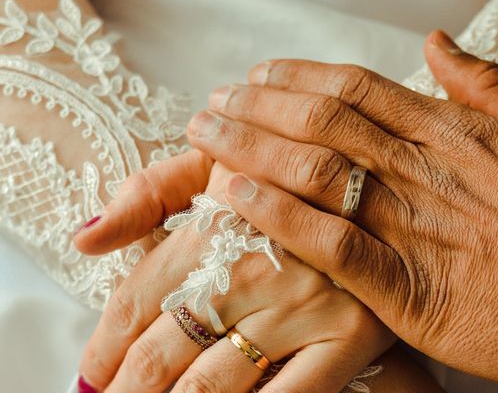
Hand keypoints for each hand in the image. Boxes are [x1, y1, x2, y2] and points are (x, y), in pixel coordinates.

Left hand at [76, 161, 396, 392]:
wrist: (375, 175)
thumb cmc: (282, 170)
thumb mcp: (215, 163)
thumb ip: (148, 194)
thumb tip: (85, 240)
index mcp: (215, 222)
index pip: (136, 302)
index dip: (103, 346)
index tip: (92, 372)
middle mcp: (254, 267)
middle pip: (163, 352)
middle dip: (126, 391)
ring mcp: (305, 305)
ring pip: (213, 383)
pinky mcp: (351, 333)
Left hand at [188, 31, 497, 391]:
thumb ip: (487, 84)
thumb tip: (438, 43)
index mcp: (447, 130)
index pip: (352, 88)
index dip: (296, 78)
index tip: (258, 76)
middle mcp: (418, 167)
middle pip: (318, 120)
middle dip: (257, 106)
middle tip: (214, 103)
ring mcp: (407, 223)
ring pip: (312, 170)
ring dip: (250, 148)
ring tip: (206, 138)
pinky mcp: (402, 284)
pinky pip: (326, 240)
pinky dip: (276, 214)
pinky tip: (234, 197)